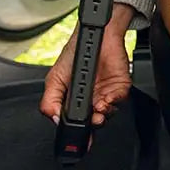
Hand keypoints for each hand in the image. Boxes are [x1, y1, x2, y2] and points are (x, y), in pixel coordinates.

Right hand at [39, 1, 135, 127]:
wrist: (96, 34)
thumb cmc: (75, 54)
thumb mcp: (54, 78)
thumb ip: (50, 101)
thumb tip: (54, 118)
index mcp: (76, 103)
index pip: (77, 124)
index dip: (77, 132)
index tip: (76, 135)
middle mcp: (92, 101)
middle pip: (95, 123)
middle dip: (92, 126)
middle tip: (89, 122)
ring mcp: (106, 94)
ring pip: (108, 114)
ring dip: (103, 115)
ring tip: (97, 108)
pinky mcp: (119, 86)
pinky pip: (120, 99)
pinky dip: (113, 102)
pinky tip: (106, 99)